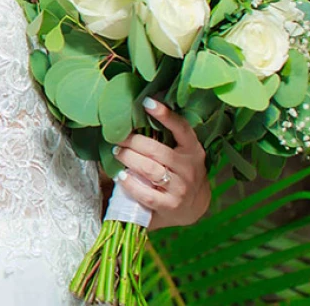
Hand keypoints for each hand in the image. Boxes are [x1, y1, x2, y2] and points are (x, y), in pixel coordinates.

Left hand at [111, 98, 209, 229]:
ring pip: (149, 169)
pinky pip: (146, 193)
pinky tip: (121, 176)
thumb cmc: (179, 175)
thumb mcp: (180, 155)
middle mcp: (189, 168)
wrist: (192, 209)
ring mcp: (180, 188)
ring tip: (116, 153)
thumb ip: (165, 140)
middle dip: (132, 142)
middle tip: (117, 138)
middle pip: (156, 150)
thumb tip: (133, 118)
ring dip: (128, 159)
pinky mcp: (170, 205)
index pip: (182, 129)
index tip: (147, 102)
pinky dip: (130, 183)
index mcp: (193, 150)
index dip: (165, 115)